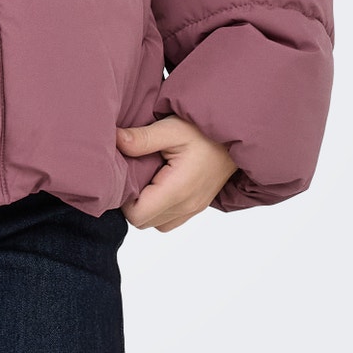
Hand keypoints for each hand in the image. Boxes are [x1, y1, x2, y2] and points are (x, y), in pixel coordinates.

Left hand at [116, 116, 238, 231]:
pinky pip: (171, 220)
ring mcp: (194, 209)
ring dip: (147, 208)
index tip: (124, 176)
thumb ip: (142, 138)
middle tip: (132, 175)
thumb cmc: (205, 131)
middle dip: (132, 203)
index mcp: (177, 190)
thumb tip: (115, 140)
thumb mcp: (172, 128)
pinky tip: (159, 184)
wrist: (236, 137)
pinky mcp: (198, 206)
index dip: (123, 199)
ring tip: (145, 180)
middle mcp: (186, 206)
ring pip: (157, 224)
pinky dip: (161, 209)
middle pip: (144, 222)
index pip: (136, 215)